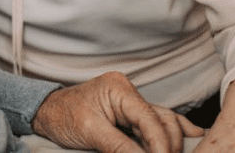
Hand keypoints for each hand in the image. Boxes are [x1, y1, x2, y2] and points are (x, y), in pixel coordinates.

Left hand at [32, 72, 203, 152]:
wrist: (46, 114)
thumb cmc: (62, 117)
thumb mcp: (90, 132)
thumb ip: (120, 147)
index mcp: (119, 88)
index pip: (151, 119)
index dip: (162, 145)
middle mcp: (130, 94)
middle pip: (164, 121)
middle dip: (171, 146)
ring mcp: (132, 105)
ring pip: (165, 124)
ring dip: (173, 143)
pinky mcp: (131, 117)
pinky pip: (156, 127)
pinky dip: (169, 138)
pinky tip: (188, 143)